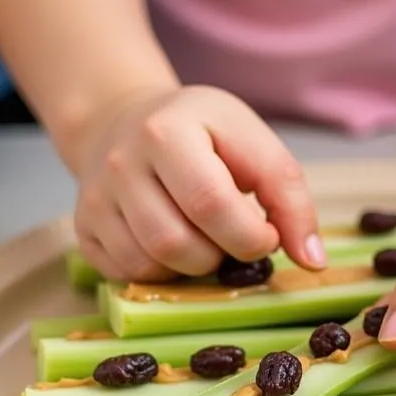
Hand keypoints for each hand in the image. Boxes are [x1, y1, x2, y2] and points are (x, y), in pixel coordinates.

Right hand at [71, 84, 324, 281]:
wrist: (124, 120)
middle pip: (175, 244)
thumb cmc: (201, 133)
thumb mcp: (252, 142)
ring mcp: (94, 199)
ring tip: (203, 240)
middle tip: (232, 239)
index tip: (265, 234)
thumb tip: (312, 262)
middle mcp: (120, 164)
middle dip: (219, 257)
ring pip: (148, 266)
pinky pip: (126, 275)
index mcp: (166, 131)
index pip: (210, 203)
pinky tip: (173, 244)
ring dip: (190, 269)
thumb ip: (290, 197)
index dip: (249, 236)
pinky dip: (161, 274)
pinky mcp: (83, 229)